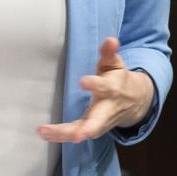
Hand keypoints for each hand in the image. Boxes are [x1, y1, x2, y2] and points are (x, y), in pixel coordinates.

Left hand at [36, 37, 153, 143]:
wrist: (133, 102)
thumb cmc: (117, 79)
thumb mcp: (115, 64)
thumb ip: (109, 53)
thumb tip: (111, 39)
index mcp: (112, 89)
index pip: (104, 87)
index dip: (94, 84)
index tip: (83, 81)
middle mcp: (106, 109)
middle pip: (98, 121)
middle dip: (89, 128)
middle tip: (79, 135)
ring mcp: (99, 122)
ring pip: (84, 132)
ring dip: (65, 134)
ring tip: (45, 132)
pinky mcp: (90, 129)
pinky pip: (74, 134)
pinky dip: (59, 136)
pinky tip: (43, 134)